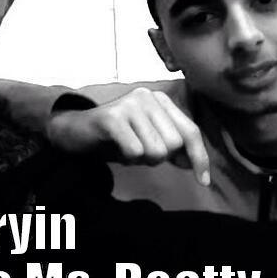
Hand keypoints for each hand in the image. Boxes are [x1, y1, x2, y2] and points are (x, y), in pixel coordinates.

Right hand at [47, 88, 210, 185]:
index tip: (202, 180)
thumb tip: (196, 165)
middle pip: (174, 144)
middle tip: (138, 151)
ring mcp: (129, 105)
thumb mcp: (148, 141)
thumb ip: (172, 149)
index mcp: (160, 100)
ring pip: (156, 150)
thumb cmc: (114, 138)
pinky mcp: (112, 117)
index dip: (199, 157)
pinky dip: (127, 158)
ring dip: (141, 159)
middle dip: (158, 158)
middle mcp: (147, 97)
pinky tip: (116, 149)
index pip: (190, 131)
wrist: (74, 131)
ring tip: (126, 149)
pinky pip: (135, 151)